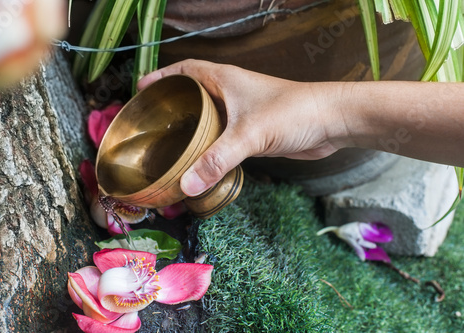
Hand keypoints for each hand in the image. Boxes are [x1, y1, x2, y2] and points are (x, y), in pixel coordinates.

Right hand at [138, 60, 347, 195]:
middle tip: (151, 123)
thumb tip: (186, 185)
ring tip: (169, 144)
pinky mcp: (252, 132)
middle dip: (173, 106)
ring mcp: (242, 113)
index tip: (142, 89)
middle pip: (193, 95)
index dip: (163, 77)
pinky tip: (198, 160)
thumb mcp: (249, 134)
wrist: (331, 122)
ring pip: (208, 119)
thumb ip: (216, 160)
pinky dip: (209, 147)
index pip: (186, 70)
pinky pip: (223, 138)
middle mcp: (230, 93)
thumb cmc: (293, 112)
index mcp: (224, 80)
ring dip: (191, 129)